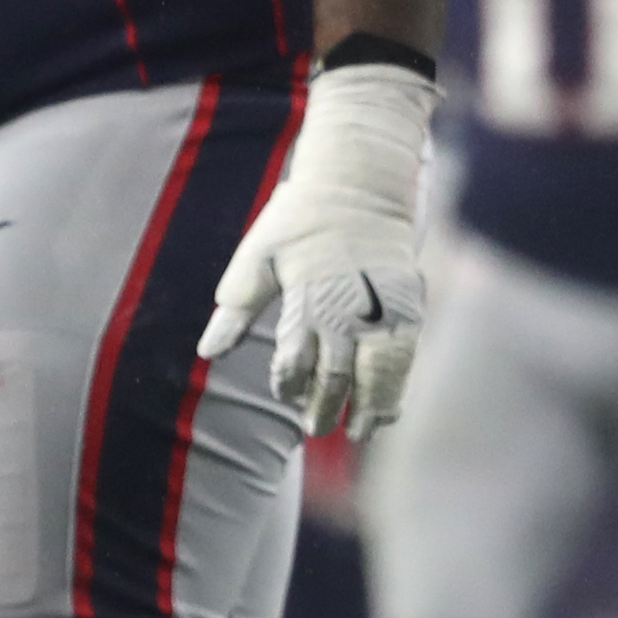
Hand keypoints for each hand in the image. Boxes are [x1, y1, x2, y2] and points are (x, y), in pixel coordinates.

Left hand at [201, 59, 434, 438]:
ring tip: (360, 432)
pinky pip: (406, 356)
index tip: (285, 395)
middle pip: (337, 372)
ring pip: (379, 372)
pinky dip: (398, 385)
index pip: (296, 358)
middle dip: (327, 405)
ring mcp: (383, 309)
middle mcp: (347, 309)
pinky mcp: (409, 305)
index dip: (289, 383)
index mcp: (307, 298)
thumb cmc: (298, 220)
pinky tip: (390, 408)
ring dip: (370, 405)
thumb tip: (208, 351)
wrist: (359, 185)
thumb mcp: (257, 255)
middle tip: (316, 429)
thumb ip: (237, 306)